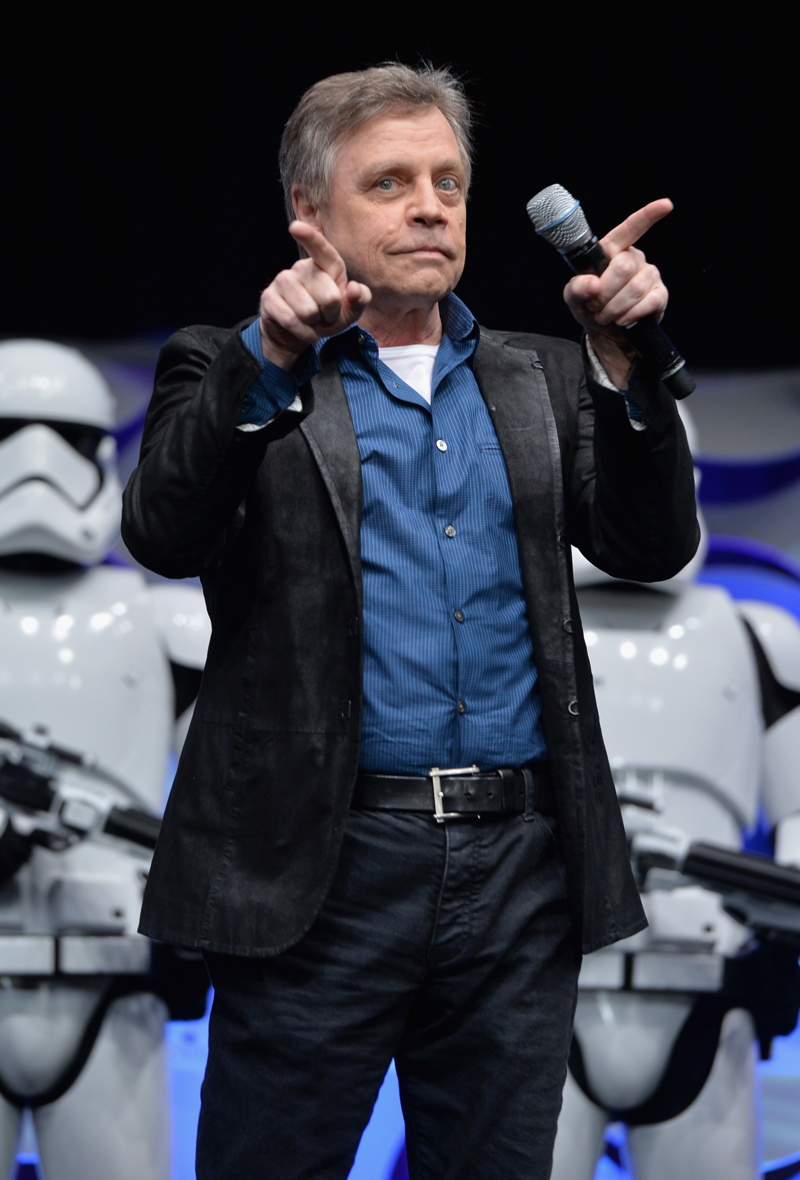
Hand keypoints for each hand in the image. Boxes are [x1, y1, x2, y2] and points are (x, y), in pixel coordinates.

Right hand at [257, 222, 371, 369]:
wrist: (297, 333)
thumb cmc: (326, 317)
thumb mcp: (349, 312)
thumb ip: (360, 300)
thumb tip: (355, 288)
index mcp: (325, 265)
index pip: (321, 249)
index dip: (310, 238)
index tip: (295, 227)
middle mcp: (302, 268)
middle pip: (329, 297)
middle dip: (331, 315)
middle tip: (324, 316)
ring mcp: (283, 281)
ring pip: (308, 311)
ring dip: (314, 325)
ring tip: (311, 321)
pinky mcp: (269, 297)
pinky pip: (290, 320)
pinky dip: (301, 332)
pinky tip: (299, 328)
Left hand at [563, 199, 672, 387]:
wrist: (605, 332)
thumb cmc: (590, 307)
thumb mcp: (574, 299)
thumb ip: (576, 289)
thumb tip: (592, 284)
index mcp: (613, 251)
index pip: (630, 228)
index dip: (648, 215)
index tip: (666, 204)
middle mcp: (634, 259)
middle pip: (623, 267)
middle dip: (605, 292)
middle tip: (596, 306)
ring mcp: (649, 276)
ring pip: (635, 287)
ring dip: (615, 307)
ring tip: (606, 315)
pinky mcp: (659, 295)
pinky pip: (649, 302)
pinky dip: (631, 314)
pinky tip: (623, 319)